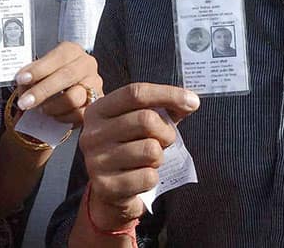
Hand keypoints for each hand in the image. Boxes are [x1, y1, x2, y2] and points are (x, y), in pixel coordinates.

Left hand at [13, 42, 101, 125]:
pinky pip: (79, 114)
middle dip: (42, 91)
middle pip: (66, 76)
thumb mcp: (42, 68)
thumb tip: (22, 83)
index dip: (39, 69)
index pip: (57, 57)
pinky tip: (53, 116)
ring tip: (40, 110)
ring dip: (52, 106)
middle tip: (25, 102)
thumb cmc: (53, 74)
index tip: (22, 79)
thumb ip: (32, 73)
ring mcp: (94, 84)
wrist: (70, 86)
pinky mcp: (95, 104)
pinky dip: (63, 117)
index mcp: (72, 51)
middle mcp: (86, 65)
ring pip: (74, 97)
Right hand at [79, 83, 199, 229]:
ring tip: (148, 160)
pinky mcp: (105, 186)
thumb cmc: (130, 147)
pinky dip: (153, 177)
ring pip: (150, 150)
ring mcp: (95, 160)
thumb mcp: (141, 123)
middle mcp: (92, 133)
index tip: (192, 101)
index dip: (166, 94)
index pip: (135, 93)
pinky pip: (148, 176)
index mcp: (99, 110)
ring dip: (159, 157)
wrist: (111, 190)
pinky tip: (140, 177)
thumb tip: (190, 102)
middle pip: (146, 120)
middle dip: (166, 132)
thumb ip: (164, 109)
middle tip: (165, 141)